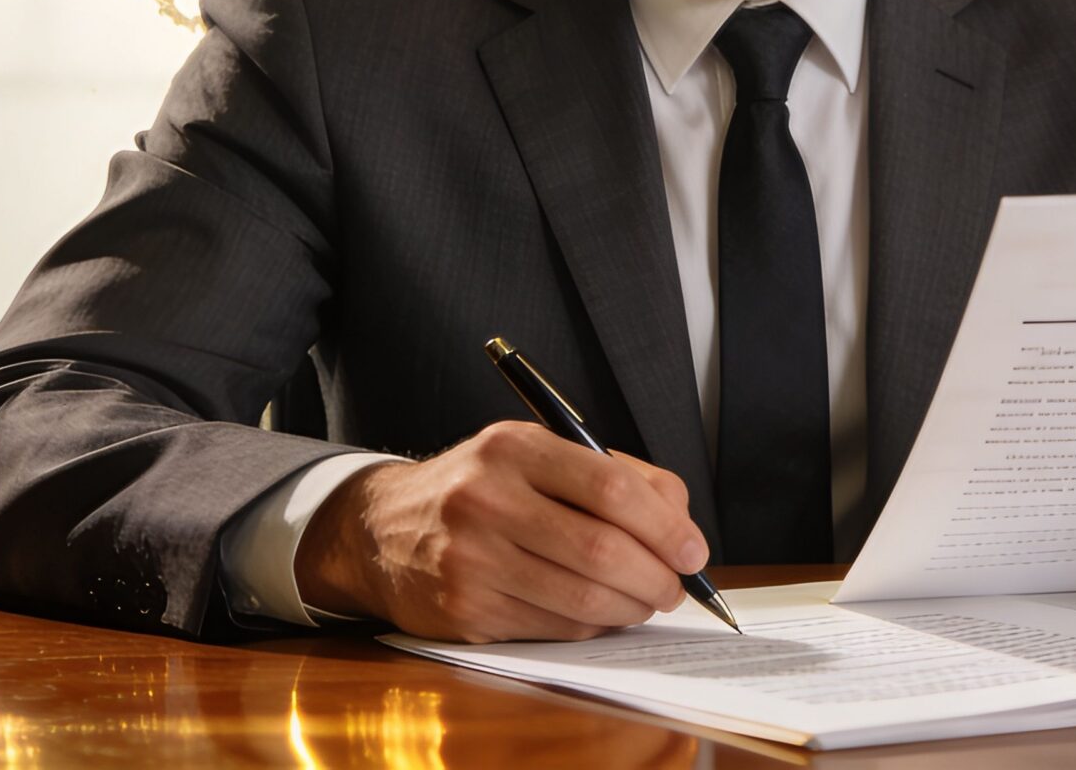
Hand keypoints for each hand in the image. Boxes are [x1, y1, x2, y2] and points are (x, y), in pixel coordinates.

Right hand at [294, 421, 708, 642]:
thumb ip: (615, 475)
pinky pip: (553, 627)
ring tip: (645, 600)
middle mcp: (486, 499)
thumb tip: (681, 522)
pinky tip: (598, 612)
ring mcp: (470, 559)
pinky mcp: (464, 610)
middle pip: (601, 550)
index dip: (665, 526)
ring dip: (631, 608)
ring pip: (582, 599)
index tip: (693, 550)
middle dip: (656, 577)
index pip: (611, 488)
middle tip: (675, 586)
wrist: (382, 529)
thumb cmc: (483, 489)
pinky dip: (592, 626)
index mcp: (513, 448)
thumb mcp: (537, 455)